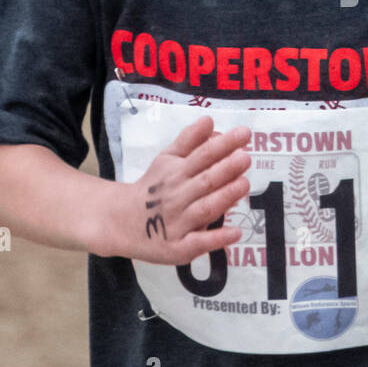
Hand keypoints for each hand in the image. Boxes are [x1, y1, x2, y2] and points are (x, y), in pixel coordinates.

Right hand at [108, 115, 251, 264]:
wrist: (122, 222)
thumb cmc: (154, 188)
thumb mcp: (166, 159)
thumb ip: (189, 140)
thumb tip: (209, 119)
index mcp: (177, 172)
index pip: (203, 155)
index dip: (224, 144)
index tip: (245, 133)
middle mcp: (178, 196)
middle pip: (204, 181)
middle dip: (225, 169)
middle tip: (245, 157)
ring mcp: (178, 223)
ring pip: (204, 209)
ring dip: (224, 197)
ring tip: (244, 184)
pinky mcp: (179, 247)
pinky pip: (199, 243)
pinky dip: (216, 239)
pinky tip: (236, 232)